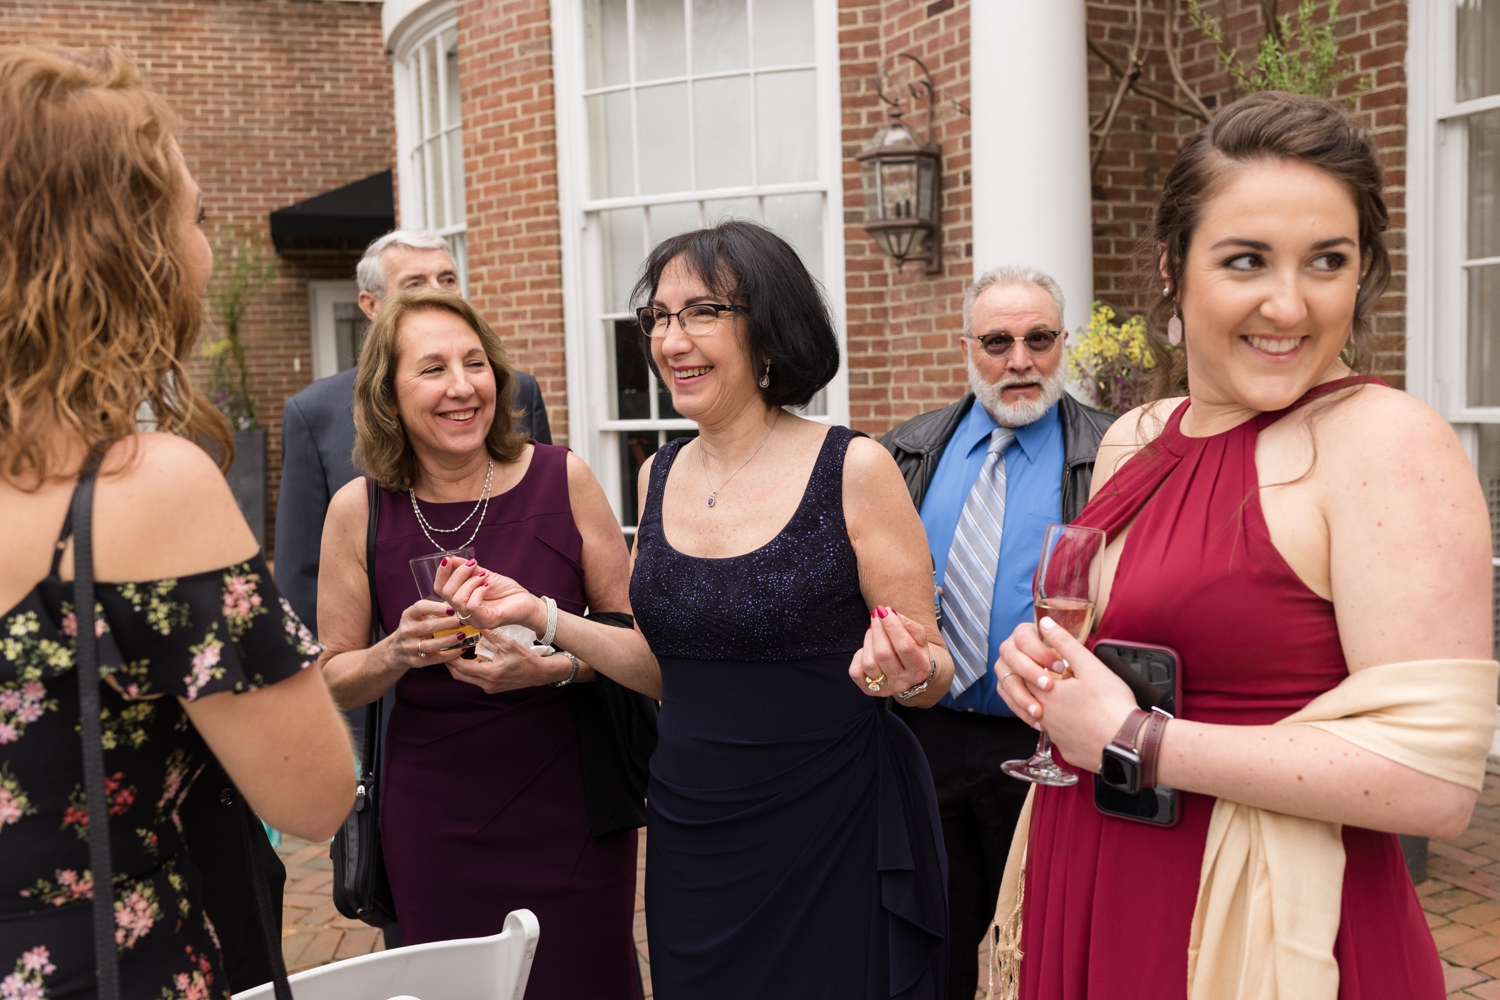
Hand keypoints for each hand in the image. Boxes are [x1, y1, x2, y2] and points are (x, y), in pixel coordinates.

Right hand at [387, 600, 469, 669]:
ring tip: (462, 635)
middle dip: (448, 624)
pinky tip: (461, 649)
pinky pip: (435, 658)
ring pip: (431, 644)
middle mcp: (407, 631)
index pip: (421, 608)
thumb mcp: (419, 616)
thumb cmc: (415, 628)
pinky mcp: (415, 661)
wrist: (396, 650)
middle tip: (463, 621)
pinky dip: (449, 655)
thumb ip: (436, 609)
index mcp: (408, 616)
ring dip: (449, 640)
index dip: (437, 608)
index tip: (452, 609)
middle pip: (429, 626)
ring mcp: (410, 647)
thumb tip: (458, 605)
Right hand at [433, 558, 544, 632]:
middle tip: (473, 565)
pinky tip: (487, 585)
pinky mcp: (486, 621)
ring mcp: (474, 619)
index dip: (440, 574)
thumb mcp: (484, 575)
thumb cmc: (506, 591)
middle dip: (457, 574)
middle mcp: (464, 613)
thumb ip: (467, 569)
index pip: (439, 590)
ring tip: (483, 576)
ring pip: (457, 599)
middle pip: (445, 594)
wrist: (527, 601)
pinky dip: (478, 591)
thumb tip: (451, 559)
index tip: (448, 560)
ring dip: (469, 581)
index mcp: (460, 602)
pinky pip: (471, 606)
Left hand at [444, 627, 571, 694]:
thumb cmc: (526, 659)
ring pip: (466, 678)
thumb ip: (491, 634)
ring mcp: (489, 688)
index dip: (451, 656)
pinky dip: (470, 669)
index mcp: (489, 673)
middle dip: (451, 662)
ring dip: (461, 666)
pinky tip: (473, 657)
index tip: (447, 645)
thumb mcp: (509, 643)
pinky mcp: (492, 688)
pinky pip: (475, 679)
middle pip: (459, 675)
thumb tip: (476, 621)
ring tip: (459, 651)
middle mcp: (486, 684)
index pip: (461, 667)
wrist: (540, 674)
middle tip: (449, 648)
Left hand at [848, 606, 933, 698]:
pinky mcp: (868, 690)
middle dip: (878, 630)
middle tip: (876, 615)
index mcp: (920, 669)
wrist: (910, 672)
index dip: (892, 627)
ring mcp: (885, 689)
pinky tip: (868, 649)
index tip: (884, 610)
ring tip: (874, 630)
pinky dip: (859, 655)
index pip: (904, 647)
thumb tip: (889, 613)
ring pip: (869, 662)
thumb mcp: (918, 636)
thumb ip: (907, 624)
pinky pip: (856, 671)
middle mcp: (903, 683)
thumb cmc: (914, 650)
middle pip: (884, 654)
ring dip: (869, 640)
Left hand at [995, 618, 1138, 772]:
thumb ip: (1064, 643)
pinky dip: (1065, 727)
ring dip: (1050, 707)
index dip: (1034, 665)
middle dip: (1040, 685)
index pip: (1023, 675)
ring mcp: (1055, 737)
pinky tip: (1080, 722)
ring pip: (1043, 718)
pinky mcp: (1068, 751)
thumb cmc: (1111, 704)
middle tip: (1060, 680)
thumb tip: (1045, 624)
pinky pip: (1059, 737)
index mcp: (1046, 694)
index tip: (1050, 663)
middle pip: (1030, 696)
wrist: (1129, 744)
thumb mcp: (1089, 666)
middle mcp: (1045, 717)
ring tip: (1070, 701)